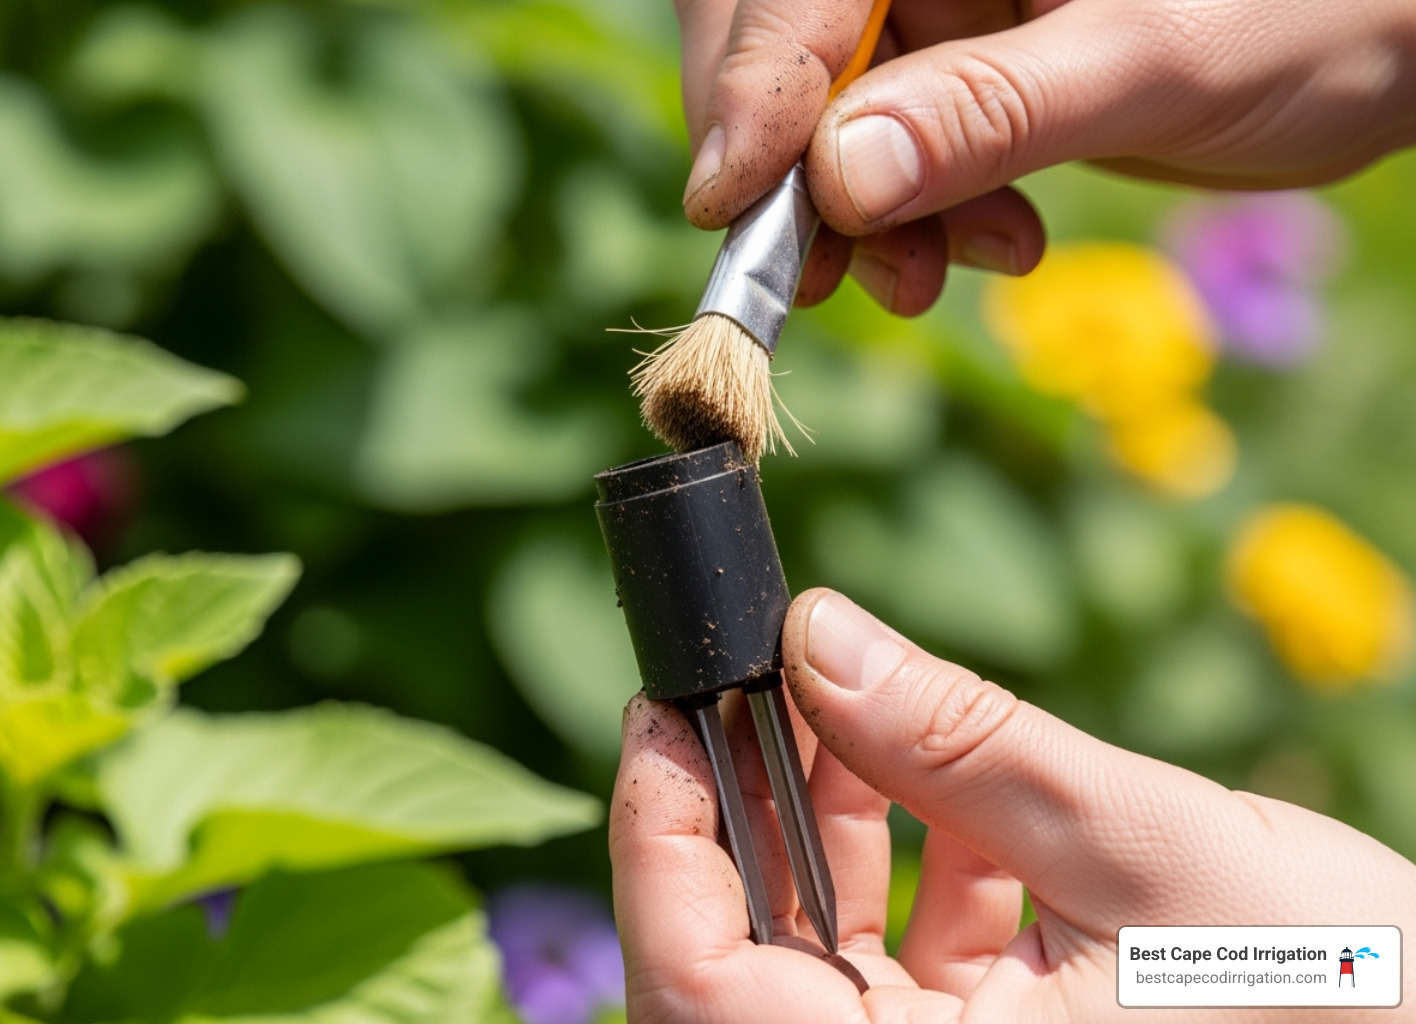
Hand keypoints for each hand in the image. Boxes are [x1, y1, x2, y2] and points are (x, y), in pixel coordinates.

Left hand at [610, 588, 1415, 1021]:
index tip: (659, 709)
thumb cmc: (1346, 995)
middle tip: (755, 673)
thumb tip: (817, 635)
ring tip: (838, 688)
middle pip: (742, 956)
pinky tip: (927, 757)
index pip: (699, 987)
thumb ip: (966, 746)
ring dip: (820, 811)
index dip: (655, 841)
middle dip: (740, 804)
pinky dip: (903, 847)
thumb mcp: (1145, 849)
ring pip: (818, 943)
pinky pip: (902, 951)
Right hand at [675, 0, 1415, 313]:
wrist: (1389, 47)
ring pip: (827, 119)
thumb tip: (839, 176)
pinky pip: (891, 156)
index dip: (751, 83)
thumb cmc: (1314, 9)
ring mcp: (943, 9)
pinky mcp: (967, 74)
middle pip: (786, 47)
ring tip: (938, 274)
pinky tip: (995, 246)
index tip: (733, 200)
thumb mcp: (1149, 59)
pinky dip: (921, 223)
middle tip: (831, 266)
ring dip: (865, 218)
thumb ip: (991, 110)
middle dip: (796, 168)